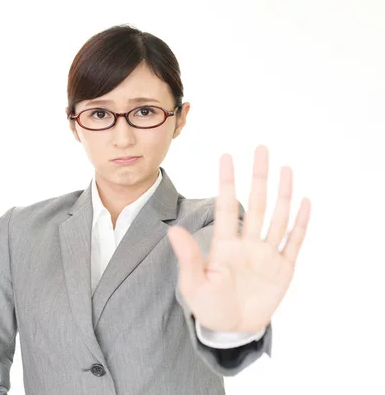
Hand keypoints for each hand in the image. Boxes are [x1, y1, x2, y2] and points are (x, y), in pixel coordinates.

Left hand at [168, 145, 310, 332]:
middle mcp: (247, 243)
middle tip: (261, 148)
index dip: (227, 182)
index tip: (226, 156)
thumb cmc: (208, 306)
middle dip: (258, 177)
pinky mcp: (282, 269)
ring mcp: (265, 254)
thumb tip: (173, 230)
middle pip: (256, 203)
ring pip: (277, 217)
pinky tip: (304, 202)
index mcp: (224, 244)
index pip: (227, 206)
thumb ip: (188, 257)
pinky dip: (300, 223)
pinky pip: (293, 241)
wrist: (231, 328)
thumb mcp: (194, 284)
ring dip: (282, 193)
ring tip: (285, 168)